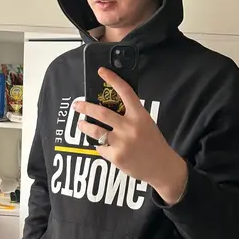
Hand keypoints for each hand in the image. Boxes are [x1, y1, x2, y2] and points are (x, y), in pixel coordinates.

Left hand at [73, 67, 187, 204]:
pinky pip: (100, 147)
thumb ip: (130, 115)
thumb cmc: (153, 142)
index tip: (101, 71)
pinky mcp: (116, 157)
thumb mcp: (146, 123)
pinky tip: (101, 144)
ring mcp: (122, 143)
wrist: (162, 167)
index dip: (113, 80)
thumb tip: (107, 106)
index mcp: (140, 116)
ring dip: (85, 126)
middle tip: (76, 105)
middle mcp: (130, 127)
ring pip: (96, 131)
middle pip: (102, 113)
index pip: (125, 92)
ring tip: (81, 124)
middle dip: (85, 108)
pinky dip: (99, 145)